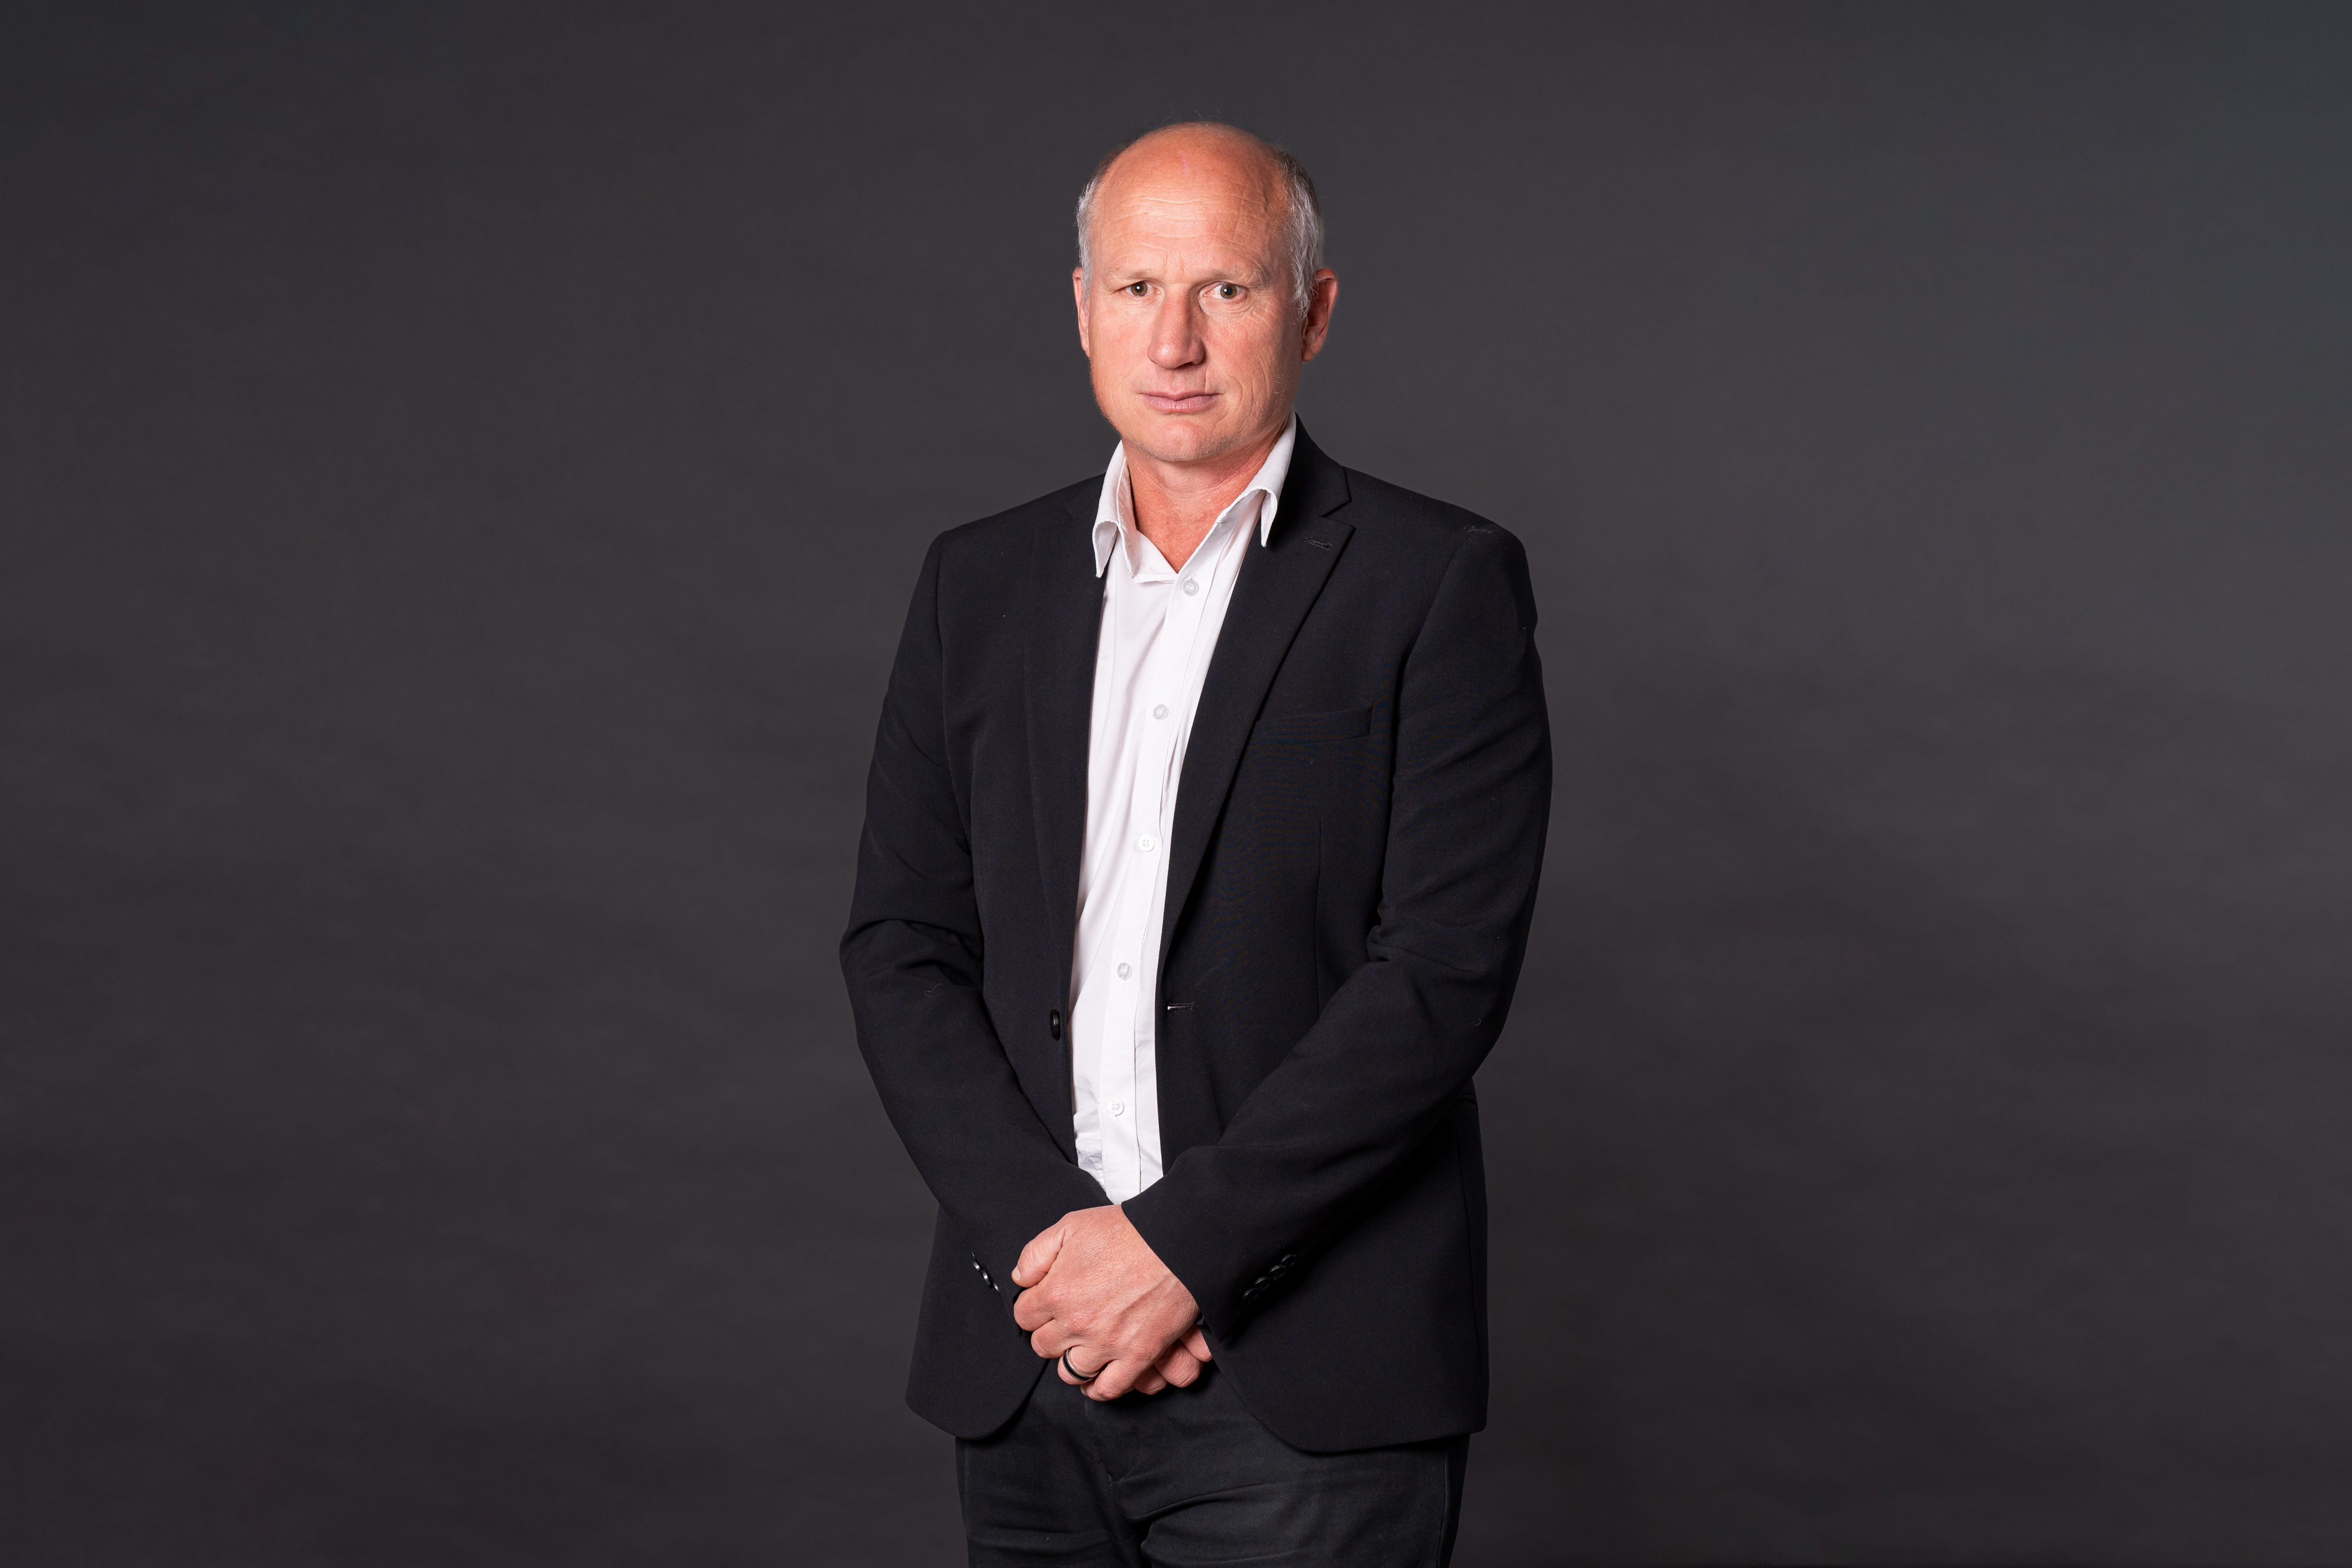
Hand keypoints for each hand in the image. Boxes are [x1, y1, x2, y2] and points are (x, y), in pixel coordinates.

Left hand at [1011, 1204, 1203, 1400]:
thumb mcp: (1071, 1226)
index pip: (1023, 1316)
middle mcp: (1077, 1324)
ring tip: (1081, 1347)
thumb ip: (1036, 1254)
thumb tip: (1021, 1278)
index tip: (1044, 1303)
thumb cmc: (1129, 1231)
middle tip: (1065, 1322)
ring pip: (1070, 1372)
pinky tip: (1097, 1377)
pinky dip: (1099, 1388)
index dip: (1033, 1308)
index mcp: (1056, 1292)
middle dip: (1050, 1333)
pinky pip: (1108, 1389)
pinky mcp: (1137, 1356)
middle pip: (1043, 1346)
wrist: (1178, 1242)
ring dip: (1072, 1360)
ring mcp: (1107, 1344)